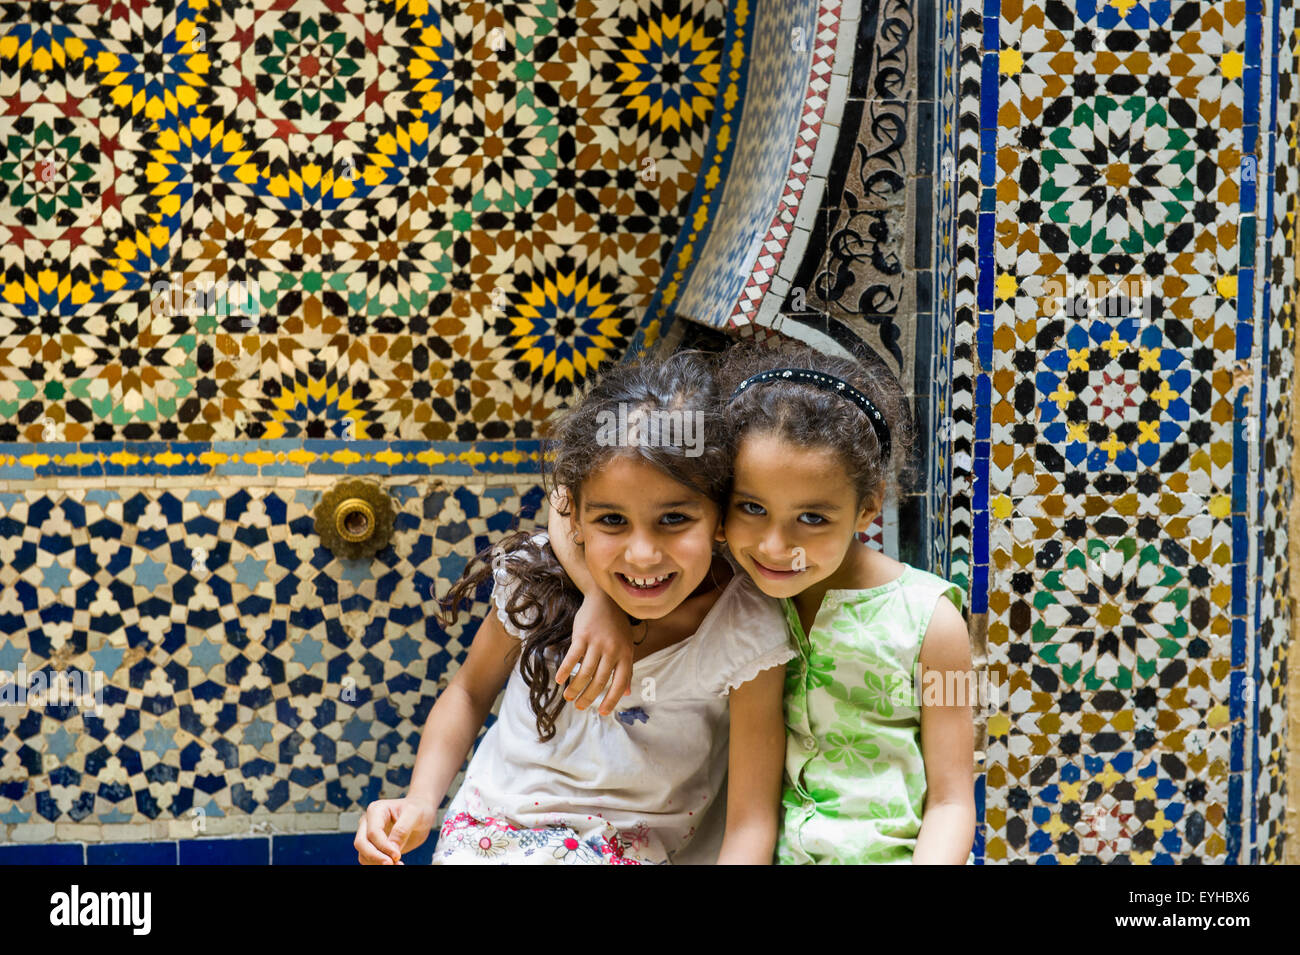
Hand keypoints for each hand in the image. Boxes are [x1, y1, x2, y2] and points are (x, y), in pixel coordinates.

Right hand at [355, 797, 436, 864]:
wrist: (422, 813)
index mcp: (376, 810)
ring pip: (363, 854)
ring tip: (398, 864)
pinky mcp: (374, 846)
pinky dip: (379, 864)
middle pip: (361, 843)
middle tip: (391, 864)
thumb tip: (392, 848)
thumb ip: (402, 830)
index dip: (384, 846)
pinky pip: (369, 859)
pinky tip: (395, 864)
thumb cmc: (418, 809)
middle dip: (375, 856)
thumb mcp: (414, 814)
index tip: (397, 855)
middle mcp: (368, 822)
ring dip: (377, 863)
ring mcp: (369, 835)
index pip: (373, 832)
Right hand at [556, 592, 635, 714]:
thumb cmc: (617, 625)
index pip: (620, 683)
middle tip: (579, 707)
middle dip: (589, 697)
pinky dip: (565, 670)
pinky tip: (559, 680)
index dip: (612, 700)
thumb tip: (627, 692)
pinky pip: (573, 657)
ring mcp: (597, 643)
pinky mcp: (583, 635)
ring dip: (575, 688)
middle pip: (600, 681)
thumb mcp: (627, 646)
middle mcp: (613, 650)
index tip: (603, 713)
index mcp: (626, 655)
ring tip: (568, 697)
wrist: (606, 598)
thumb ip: (626, 669)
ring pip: (585, 672)